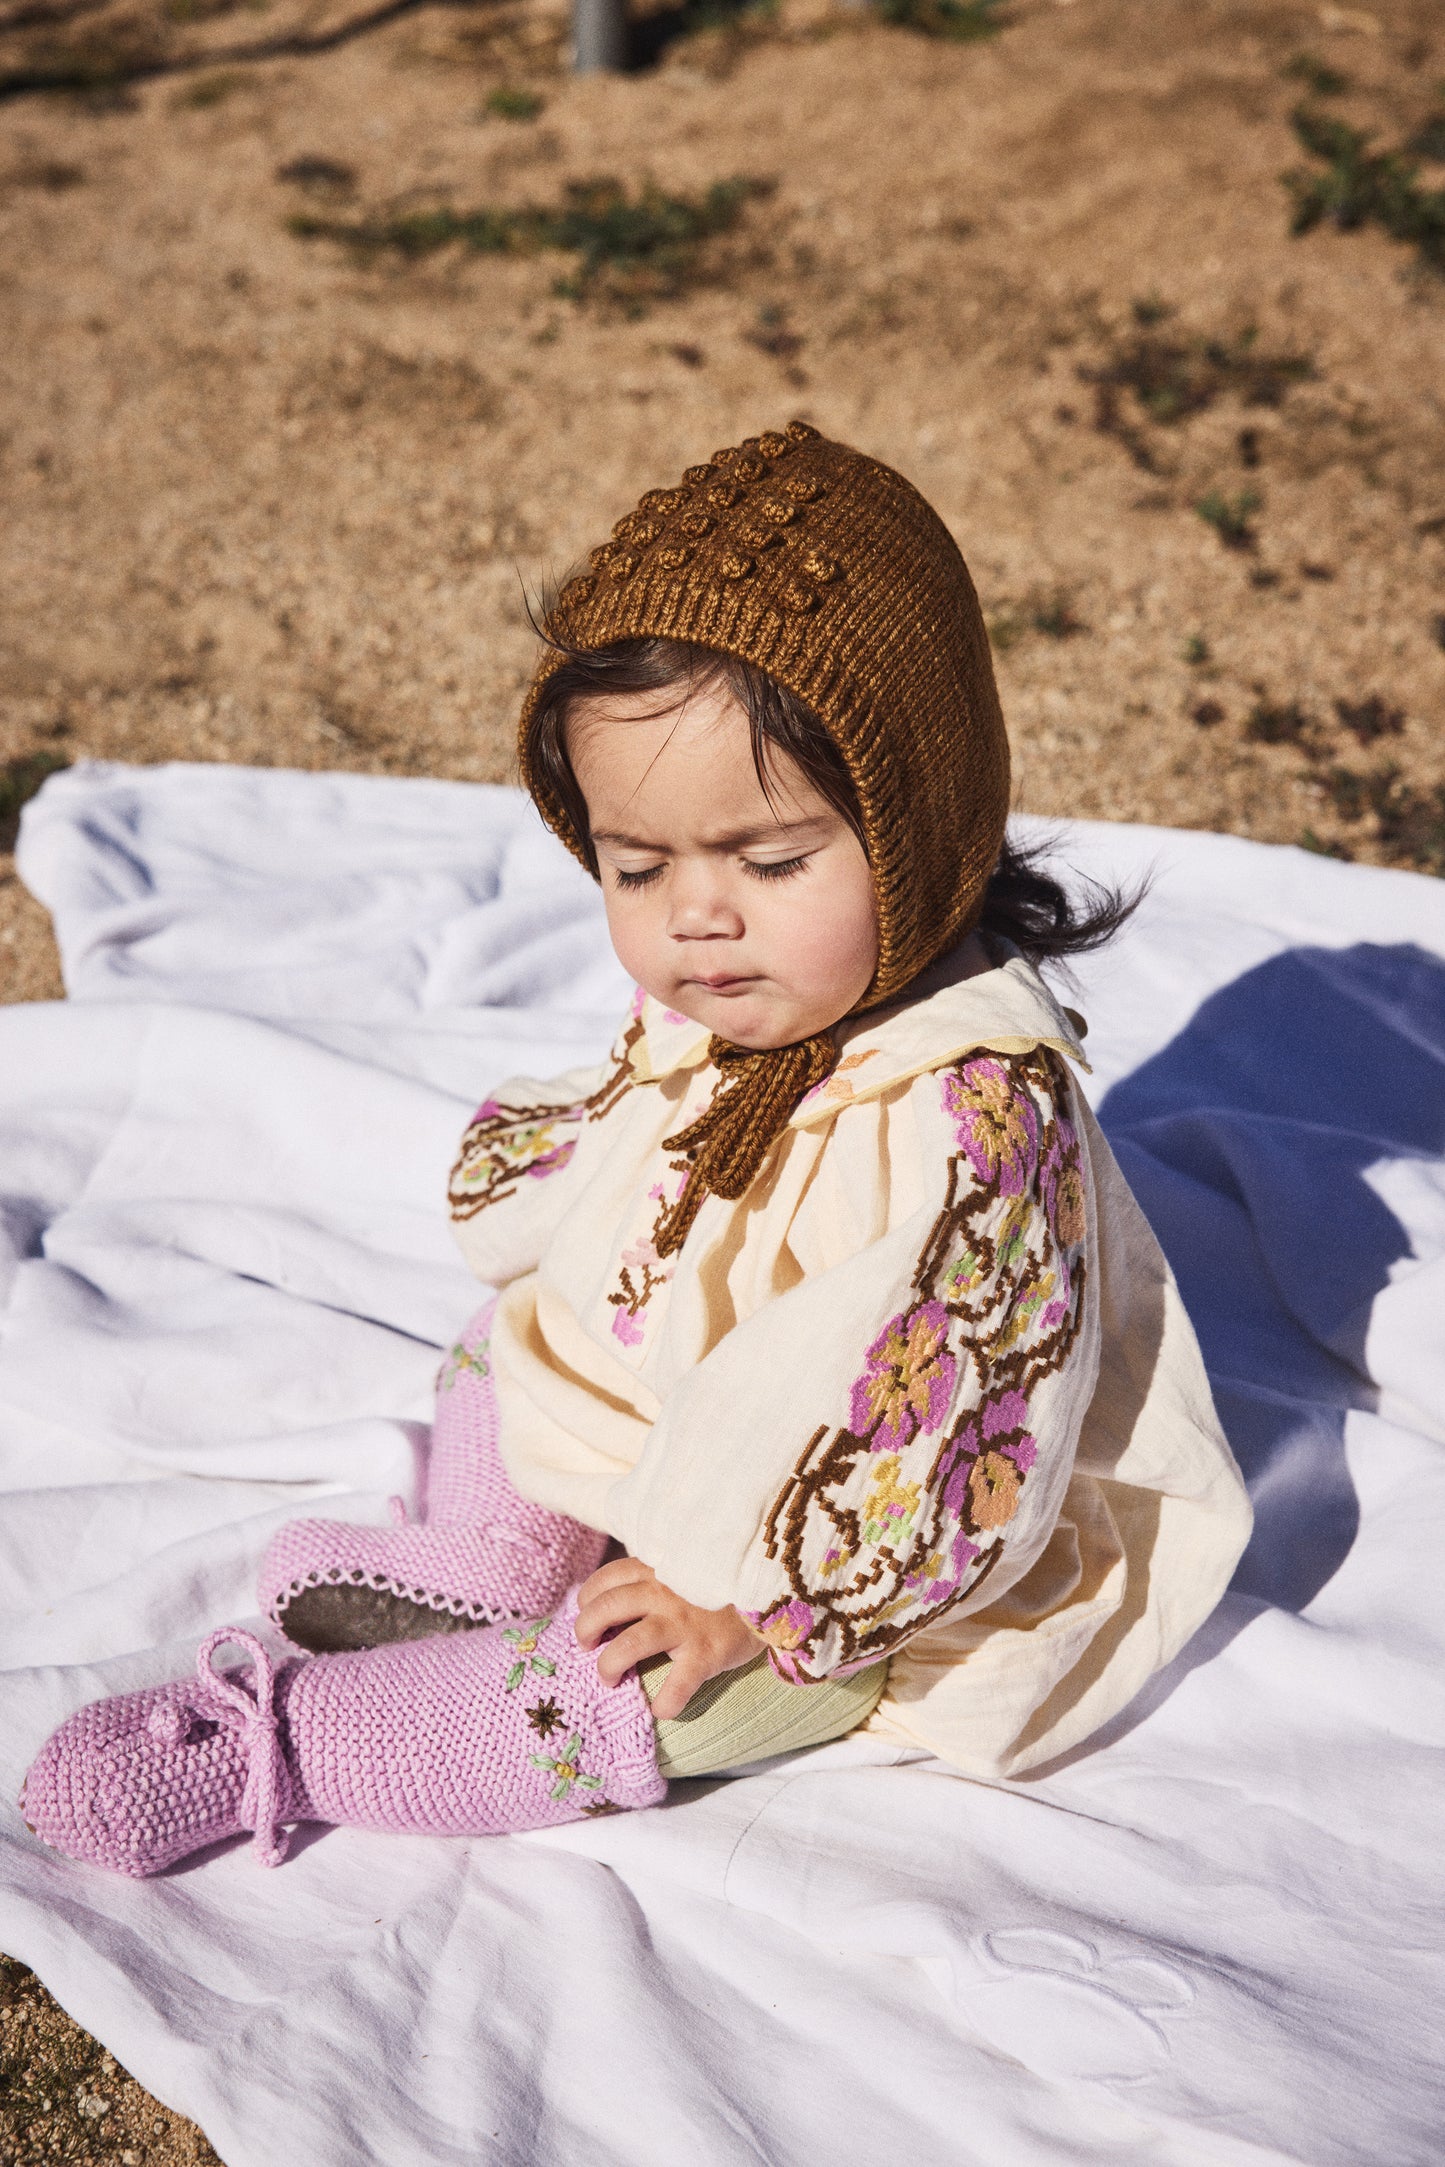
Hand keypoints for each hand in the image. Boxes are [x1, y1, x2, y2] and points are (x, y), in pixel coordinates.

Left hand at [574, 1557, 762, 1721]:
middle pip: (606, 1609)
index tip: (587, 1612)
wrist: (776, 1593)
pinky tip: (660, 1710)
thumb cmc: (726, 1584)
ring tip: (608, 1680)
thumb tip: (623, 1593)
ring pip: (629, 1645)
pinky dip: (664, 1703)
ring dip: (609, 1665)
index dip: (588, 1598)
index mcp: (659, 1569)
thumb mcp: (688, 1565)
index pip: (606, 1578)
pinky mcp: (706, 1654)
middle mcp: (665, 1593)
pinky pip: (676, 1687)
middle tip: (587, 1647)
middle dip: (585, 1630)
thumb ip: (659, 1573)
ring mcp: (685, 1624)